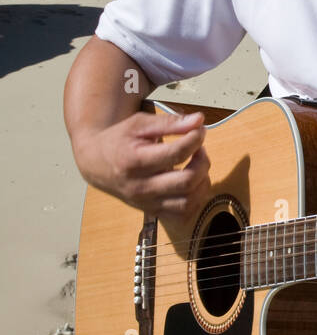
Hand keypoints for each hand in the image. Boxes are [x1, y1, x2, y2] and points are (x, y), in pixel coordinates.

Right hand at [79, 111, 210, 219]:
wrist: (96, 163)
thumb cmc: (118, 141)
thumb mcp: (139, 124)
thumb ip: (169, 122)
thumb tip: (198, 120)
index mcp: (135, 161)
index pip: (176, 154)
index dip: (195, 139)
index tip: (199, 130)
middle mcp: (140, 187)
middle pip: (187, 181)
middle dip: (202, 162)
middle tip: (199, 149)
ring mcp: (147, 203)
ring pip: (189, 202)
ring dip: (202, 182)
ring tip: (196, 165)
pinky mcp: (152, 211)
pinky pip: (183, 214)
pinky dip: (195, 199)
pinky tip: (192, 183)